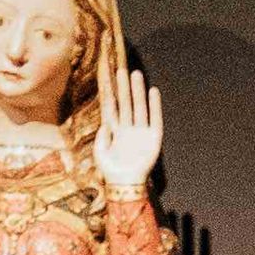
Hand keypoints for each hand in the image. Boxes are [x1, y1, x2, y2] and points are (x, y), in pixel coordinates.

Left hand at [92, 51, 164, 197]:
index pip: (111, 106)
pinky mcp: (153, 137)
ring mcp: (140, 131)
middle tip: (123, 70)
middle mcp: (127, 127)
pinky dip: (154, 105)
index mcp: (114, 130)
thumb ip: (101, 136)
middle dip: (124, 87)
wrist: (126, 184)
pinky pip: (154, 118)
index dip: (110, 92)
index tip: (107, 79)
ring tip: (137, 75)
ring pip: (138, 106)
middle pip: (125, 102)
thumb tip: (106, 123)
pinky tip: (153, 92)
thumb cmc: (110, 170)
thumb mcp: (100, 152)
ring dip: (138, 91)